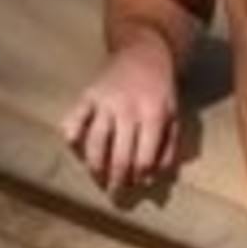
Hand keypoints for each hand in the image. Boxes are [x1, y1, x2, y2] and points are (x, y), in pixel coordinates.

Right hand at [61, 38, 178, 194]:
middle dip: (117, 179)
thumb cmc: (162, 90)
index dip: (140, 176)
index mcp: (154, 116)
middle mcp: (128, 111)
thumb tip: (155, 176)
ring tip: (98, 177)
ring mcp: (106, 103)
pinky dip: (71, 131)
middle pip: (119, 155)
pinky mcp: (89, 95)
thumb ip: (168, 147)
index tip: (138, 184)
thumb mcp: (175, 116)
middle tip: (115, 193)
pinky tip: (72, 144)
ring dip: (95, 165)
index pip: (144, 157)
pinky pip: (76, 116)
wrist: (144, 54)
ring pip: (96, 141)